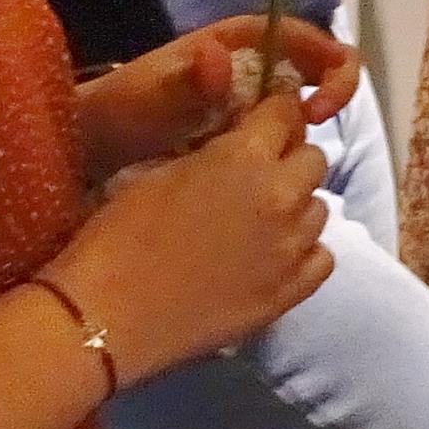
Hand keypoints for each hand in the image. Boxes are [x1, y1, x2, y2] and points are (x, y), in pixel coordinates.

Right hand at [44, 92, 335, 383]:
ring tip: (260, 222)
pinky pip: (322, 257)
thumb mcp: (161, 171)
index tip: (261, 127)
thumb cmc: (117, 237)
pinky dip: (303, 252)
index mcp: (246, 155)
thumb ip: (214, 152)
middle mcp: (283, 194)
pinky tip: (272, 258)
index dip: (273, 117)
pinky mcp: (292, 291)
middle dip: (288, 161)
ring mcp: (292, 246)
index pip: (287, 113)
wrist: (106, 316)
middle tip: (256, 178)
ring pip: (319, 208)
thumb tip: (238, 143)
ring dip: (296, 207)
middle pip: (313, 159)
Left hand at [75, 19, 360, 181]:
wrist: (86, 155)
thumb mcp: (145, 101)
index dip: (327, 60)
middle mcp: (248, 67)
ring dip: (305, 129)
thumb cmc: (114, 117)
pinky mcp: (240, 135)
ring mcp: (245, 101)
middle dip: (328, 95)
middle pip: (313, 66)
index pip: (299, 36)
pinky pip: (279, 136)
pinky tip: (273, 177)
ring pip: (299, 106)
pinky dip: (286, 153)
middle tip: (314, 130)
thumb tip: (219, 56)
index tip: (323, 103)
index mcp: (234, 43)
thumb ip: (183, 84)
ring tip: (288, 159)